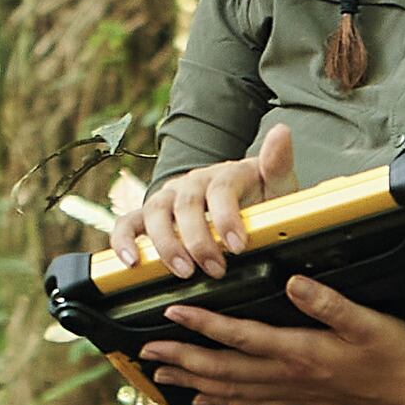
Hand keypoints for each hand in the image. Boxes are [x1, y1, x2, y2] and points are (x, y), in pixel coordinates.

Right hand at [125, 118, 295, 284]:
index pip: (221, 188)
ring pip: (155, 212)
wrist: (241, 205)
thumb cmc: (260, 199)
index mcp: (224, 174)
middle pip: (187, 204)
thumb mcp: (278, 184)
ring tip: (183, 272)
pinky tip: (131, 262)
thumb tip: (281, 132)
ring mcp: (169, 197)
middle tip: (216, 269)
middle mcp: (193, 182)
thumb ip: (278, 162)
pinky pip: (129, 223)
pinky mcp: (150, 216)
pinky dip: (124, 241)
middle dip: (199, 240)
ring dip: (166, 244)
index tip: (238, 246)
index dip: (227, 217)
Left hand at [138, 274, 404, 404]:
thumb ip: (329, 302)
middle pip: (223, 368)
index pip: (240, 336)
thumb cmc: (397, 356)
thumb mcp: (370, 321)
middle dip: (182, 359)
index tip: (172, 313)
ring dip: (194, 382)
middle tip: (147, 353)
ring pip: (231, 391)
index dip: (203, 325)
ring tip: (163, 376)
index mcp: (300, 352)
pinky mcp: (301, 403)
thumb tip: (293, 282)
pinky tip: (208, 402)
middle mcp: (289, 376)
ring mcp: (293, 394)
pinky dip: (224, 402)